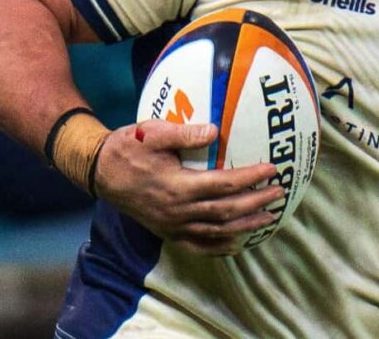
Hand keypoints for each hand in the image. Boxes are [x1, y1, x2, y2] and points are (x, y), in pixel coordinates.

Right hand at [93, 120, 282, 255]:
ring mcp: (171, 225)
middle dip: (256, 203)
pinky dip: (219, 247)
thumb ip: (183, 133)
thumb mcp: (152, 133)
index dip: (250, 178)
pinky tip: (238, 243)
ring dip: (245, 226)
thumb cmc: (127, 148)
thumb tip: (215, 131)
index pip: (223, 184)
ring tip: (269, 217)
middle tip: (279, 192)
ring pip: (216, 232)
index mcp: (177, 186)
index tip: (272, 168)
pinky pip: (197, 246)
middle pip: (226, 212)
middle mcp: (177, 211)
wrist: (99, 172)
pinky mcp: (166, 232)